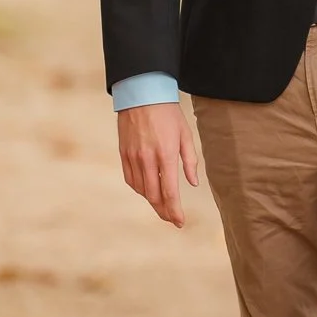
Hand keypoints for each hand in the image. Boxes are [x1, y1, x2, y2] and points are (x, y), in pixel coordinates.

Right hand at [117, 101, 199, 226]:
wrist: (142, 94)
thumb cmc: (168, 113)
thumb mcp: (186, 135)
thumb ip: (190, 161)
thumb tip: (192, 184)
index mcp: (165, 154)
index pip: (169, 191)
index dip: (174, 210)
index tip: (180, 222)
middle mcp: (147, 159)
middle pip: (154, 196)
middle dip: (164, 211)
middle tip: (172, 219)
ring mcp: (133, 157)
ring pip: (141, 190)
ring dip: (152, 202)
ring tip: (163, 207)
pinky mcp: (124, 154)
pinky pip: (130, 179)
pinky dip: (140, 189)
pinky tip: (148, 191)